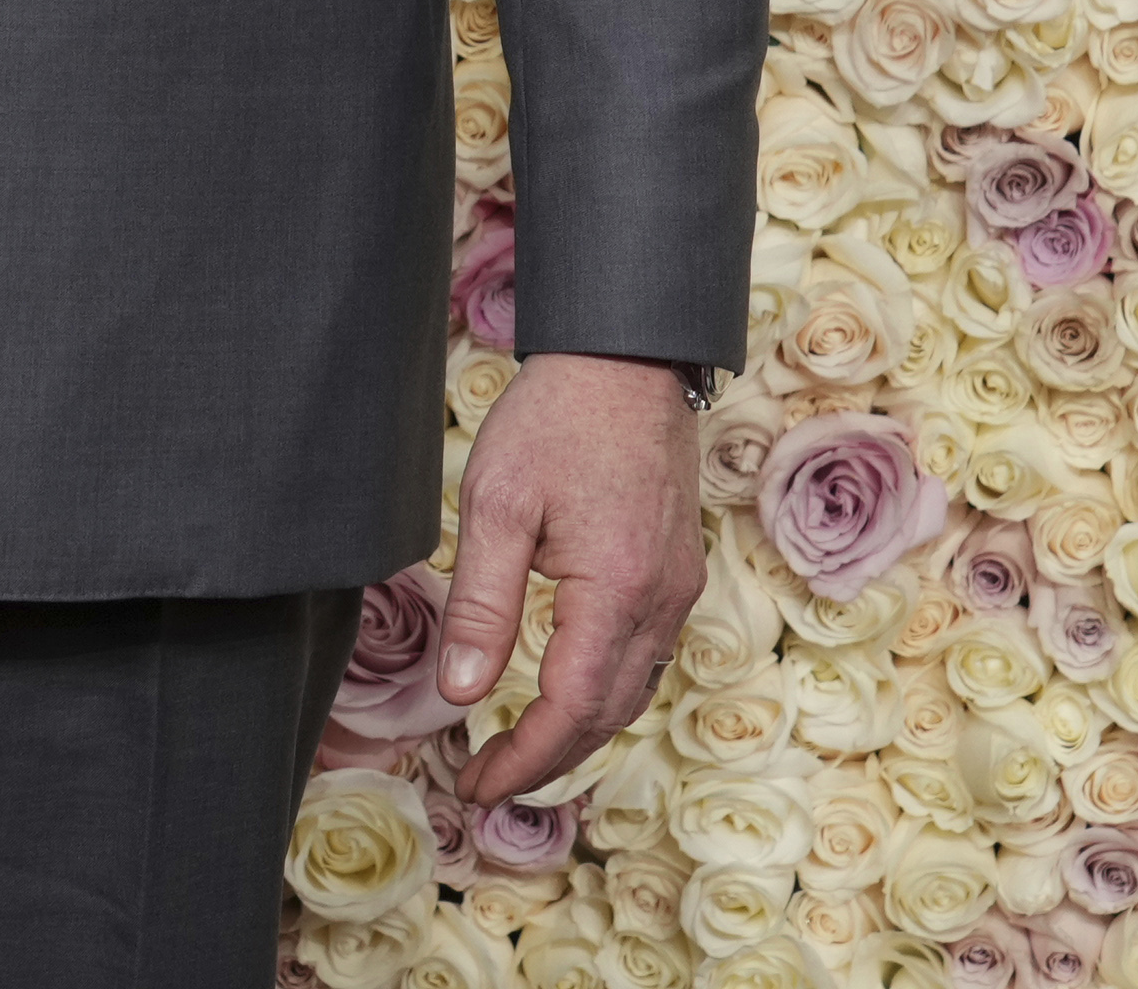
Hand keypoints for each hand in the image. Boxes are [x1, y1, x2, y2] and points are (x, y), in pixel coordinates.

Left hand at [429, 352, 701, 809]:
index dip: (523, 760)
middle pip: (608, 714)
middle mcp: (660, 600)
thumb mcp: (498, 504)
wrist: (627, 354)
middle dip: (546, 760)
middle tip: (484, 781)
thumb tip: (459, 692)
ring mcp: (677, 586)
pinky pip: (646, 656)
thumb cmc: (557, 417)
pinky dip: (604, 692)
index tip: (473, 783)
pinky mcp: (678, 569)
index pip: (572, 709)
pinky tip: (566, 692)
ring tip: (518, 750)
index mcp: (616, 589)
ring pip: (633, 690)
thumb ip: (481, 606)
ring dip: (578, 732)